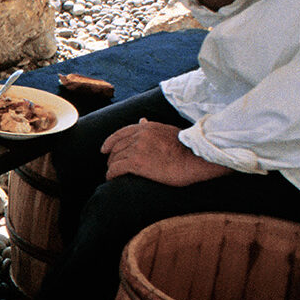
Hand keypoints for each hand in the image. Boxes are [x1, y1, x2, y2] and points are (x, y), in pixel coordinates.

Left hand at [100, 118, 231, 185]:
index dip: (110, 141)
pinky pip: (116, 168)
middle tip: (111, 165)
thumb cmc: (187, 149)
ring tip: (112, 174)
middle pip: (117, 146)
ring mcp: (137, 148)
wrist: (195, 160)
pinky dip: (111, 174)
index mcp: (147, 128)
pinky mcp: (137, 162)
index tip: (104, 149)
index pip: (121, 133)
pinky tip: (111, 179)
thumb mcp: (168, 131)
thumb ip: (152, 128)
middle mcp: (140, 135)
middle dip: (112, 156)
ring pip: (115, 157)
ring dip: (112, 166)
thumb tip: (141, 120)